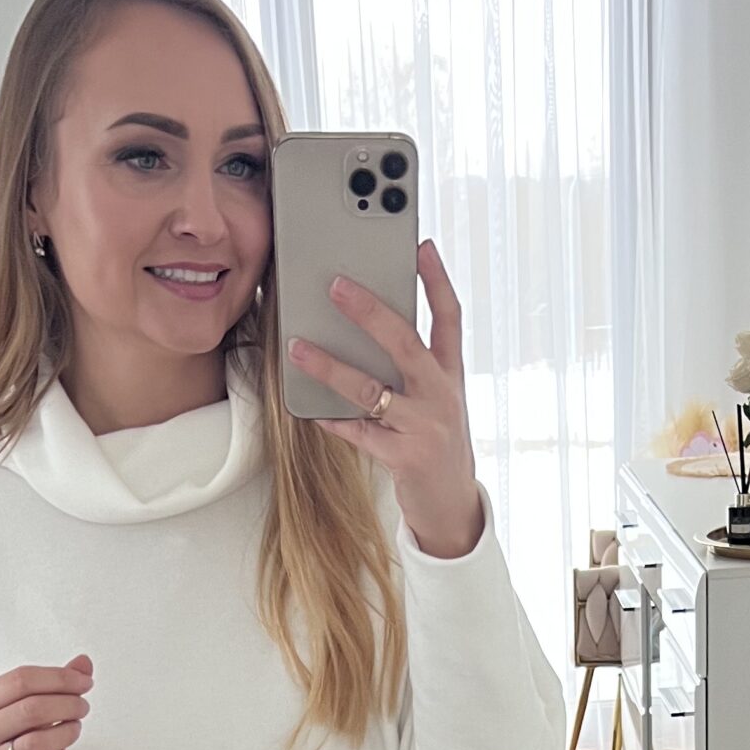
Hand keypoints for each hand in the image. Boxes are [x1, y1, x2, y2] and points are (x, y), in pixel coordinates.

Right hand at [0, 654, 92, 749]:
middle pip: (30, 710)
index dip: (59, 678)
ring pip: (35, 744)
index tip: (83, 682)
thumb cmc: (7, 737)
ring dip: (65, 733)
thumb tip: (84, 664)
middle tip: (83, 707)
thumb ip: (52, 684)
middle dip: (66, 705)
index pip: (21, 680)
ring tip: (74, 728)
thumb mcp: (19, 706)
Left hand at [286, 238, 484, 557]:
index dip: (437, 280)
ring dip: (331, 366)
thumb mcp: (436, 399)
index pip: (450, 318)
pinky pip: (359, 432)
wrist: (452, 504)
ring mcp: (423, 428)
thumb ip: (413, 366)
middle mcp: (441, 396)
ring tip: (298, 347)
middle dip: (371, 312)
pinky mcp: (403, 458)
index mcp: (450, 375)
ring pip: (371, 389)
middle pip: (406, 343)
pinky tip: (310, 407)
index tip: (422, 245)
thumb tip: (366, 328)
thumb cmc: (435, 441)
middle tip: (337, 285)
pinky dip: (333, 419)